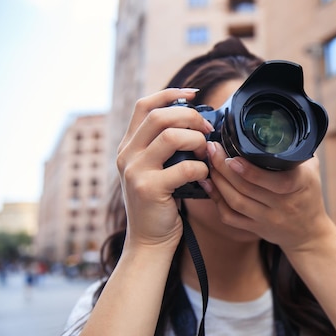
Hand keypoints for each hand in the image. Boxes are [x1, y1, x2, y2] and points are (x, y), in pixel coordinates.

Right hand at [116, 88, 214, 249]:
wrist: (149, 241)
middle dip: (190, 117)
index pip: (144, 106)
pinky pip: (185, 167)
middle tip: (208, 128)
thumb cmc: (162, 203)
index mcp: (129, 146)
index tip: (194, 94)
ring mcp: (135, 171)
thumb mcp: (157, 170)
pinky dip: (202, 169)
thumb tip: (198, 121)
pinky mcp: (148, 189)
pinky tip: (205, 178)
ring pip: (172, 137)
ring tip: (206, 152)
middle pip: (159, 116)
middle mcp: (127, 155)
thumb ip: (167, 147)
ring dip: (197, 140)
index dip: (170, 94)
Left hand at [199, 142, 332, 251]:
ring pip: (235, 201)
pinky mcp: (255, 228)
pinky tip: (208, 184)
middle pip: (247, 188)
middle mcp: (282, 204)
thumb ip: (298, 151)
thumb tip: (283, 124)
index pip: (276, 181)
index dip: (251, 171)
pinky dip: (216, 200)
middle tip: (212, 148)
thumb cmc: (309, 194)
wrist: (309, 232)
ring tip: (208, 162)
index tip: (233, 157)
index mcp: (299, 186)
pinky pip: (231, 217)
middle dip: (224, 167)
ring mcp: (267, 218)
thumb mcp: (311, 171)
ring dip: (218, 181)